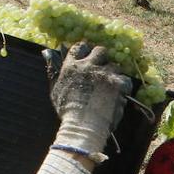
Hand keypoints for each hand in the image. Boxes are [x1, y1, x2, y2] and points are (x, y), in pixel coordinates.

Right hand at [50, 45, 132, 160]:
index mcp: (72, 66)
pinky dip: (124, 88)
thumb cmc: (67, 111)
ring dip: (113, 75)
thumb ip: (53, 69)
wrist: (83, 125)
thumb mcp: (55, 89)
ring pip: (114, 66)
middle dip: (102, 60)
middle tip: (102, 74)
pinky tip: (118, 96)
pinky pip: (126, 80)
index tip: (89, 60)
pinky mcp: (117, 83)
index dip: (86, 52)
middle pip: (100, 51)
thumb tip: (47, 52)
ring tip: (109, 90)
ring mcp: (104, 74)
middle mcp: (88, 66)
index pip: (79, 47)